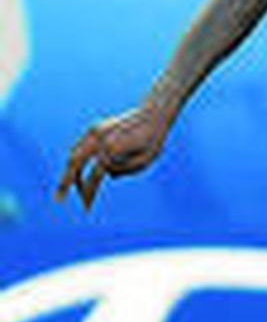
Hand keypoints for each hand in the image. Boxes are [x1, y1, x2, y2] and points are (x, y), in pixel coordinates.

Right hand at [55, 104, 170, 209]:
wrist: (153, 113)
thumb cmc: (153, 140)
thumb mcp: (145, 160)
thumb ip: (126, 170)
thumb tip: (107, 175)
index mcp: (113, 148)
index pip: (94, 177)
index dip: (89, 193)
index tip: (87, 207)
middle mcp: (100, 138)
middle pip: (75, 164)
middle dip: (65, 183)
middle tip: (58, 200)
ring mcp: (95, 131)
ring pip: (74, 154)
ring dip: (69, 172)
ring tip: (66, 188)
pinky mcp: (95, 128)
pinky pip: (80, 146)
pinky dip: (76, 160)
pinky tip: (76, 173)